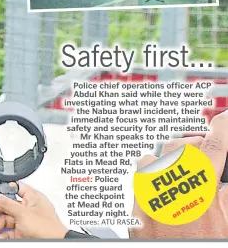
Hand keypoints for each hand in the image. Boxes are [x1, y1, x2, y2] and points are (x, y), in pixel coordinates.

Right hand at [0, 182, 67, 238]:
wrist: (54, 244)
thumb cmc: (48, 228)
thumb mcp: (23, 213)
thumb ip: (7, 203)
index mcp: (32, 197)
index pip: (13, 187)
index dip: (1, 189)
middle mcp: (28, 208)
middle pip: (5, 205)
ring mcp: (25, 221)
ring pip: (5, 220)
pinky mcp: (23, 233)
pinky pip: (8, 232)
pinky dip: (1, 234)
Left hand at [130, 110, 227, 238]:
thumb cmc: (200, 243)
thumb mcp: (226, 226)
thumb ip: (226, 198)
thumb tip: (222, 184)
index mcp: (198, 191)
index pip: (214, 146)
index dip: (223, 127)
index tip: (225, 118)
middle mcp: (168, 190)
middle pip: (180, 147)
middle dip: (197, 146)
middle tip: (209, 154)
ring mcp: (147, 198)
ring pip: (153, 160)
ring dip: (170, 161)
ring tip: (185, 172)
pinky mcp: (134, 209)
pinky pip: (140, 180)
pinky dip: (153, 179)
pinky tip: (166, 189)